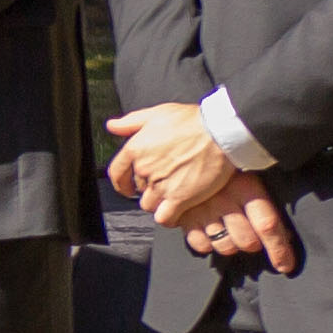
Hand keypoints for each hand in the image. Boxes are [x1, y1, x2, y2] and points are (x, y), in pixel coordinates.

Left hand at [102, 102, 250, 231]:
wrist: (221, 132)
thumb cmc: (193, 121)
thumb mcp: (157, 113)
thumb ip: (131, 122)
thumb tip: (112, 126)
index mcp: (135, 150)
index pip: (117, 174)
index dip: (121, 183)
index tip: (127, 187)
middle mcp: (144, 169)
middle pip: (138, 189)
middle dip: (150, 187)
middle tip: (167, 181)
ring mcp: (161, 185)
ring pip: (149, 205)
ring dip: (159, 203)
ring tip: (174, 195)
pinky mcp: (180, 198)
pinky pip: (164, 218)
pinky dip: (168, 218)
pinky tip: (177, 212)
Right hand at [182, 171, 303, 272]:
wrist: (184, 153)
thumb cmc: (226, 170)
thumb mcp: (249, 178)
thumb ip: (265, 206)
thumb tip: (286, 236)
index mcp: (246, 186)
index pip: (268, 225)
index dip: (279, 249)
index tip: (285, 266)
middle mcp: (224, 199)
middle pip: (246, 241)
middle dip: (251, 244)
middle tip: (249, 235)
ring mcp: (201, 209)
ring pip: (224, 246)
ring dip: (230, 245)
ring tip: (228, 231)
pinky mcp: (181, 216)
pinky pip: (200, 245)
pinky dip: (207, 243)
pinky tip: (209, 230)